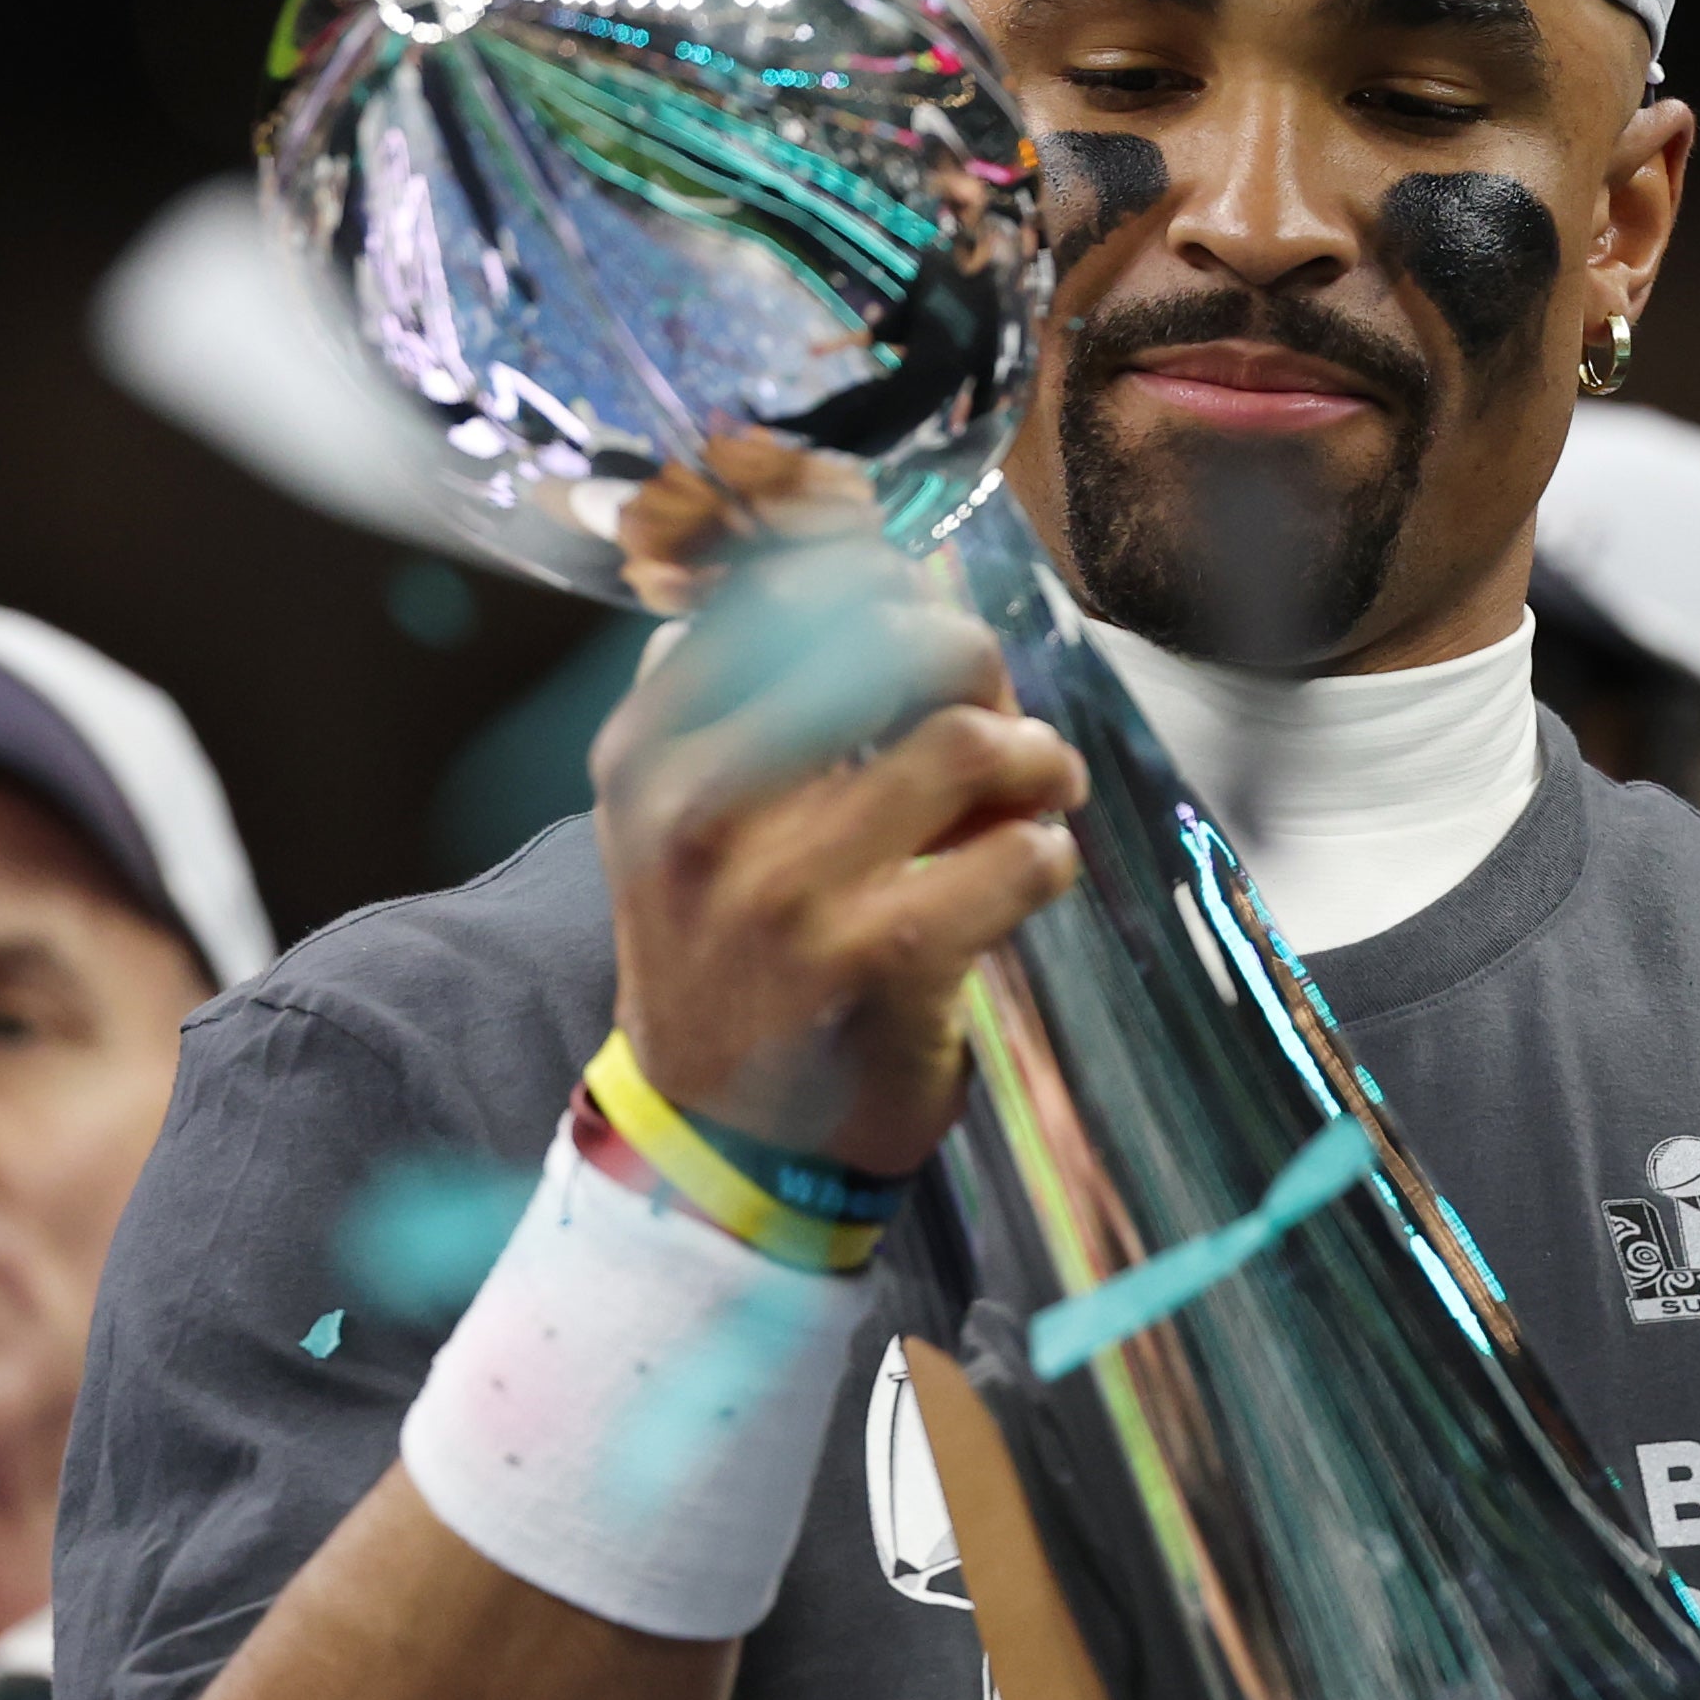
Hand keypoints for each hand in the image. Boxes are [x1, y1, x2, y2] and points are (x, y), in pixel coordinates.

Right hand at [590, 524, 1085, 1176]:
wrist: (719, 1144)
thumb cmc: (730, 955)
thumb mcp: (682, 813)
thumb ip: (745, 691)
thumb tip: (861, 555)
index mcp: (649, 750)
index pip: (782, 587)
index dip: (884, 582)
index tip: (917, 617)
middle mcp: (698, 808)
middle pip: (892, 640)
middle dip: (973, 665)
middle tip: (992, 719)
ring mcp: (782, 890)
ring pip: (964, 739)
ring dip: (1035, 758)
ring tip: (1037, 791)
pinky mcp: (873, 963)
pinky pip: (1017, 856)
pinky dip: (1049, 854)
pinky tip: (1029, 872)